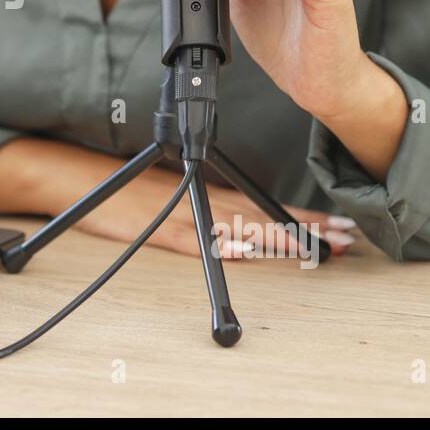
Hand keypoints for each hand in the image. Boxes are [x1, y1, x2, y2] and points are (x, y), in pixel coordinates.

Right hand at [0, 137, 356, 258]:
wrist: (81, 179)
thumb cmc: (129, 190)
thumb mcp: (175, 197)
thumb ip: (207, 213)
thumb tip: (245, 235)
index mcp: (210, 195)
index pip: (267, 207)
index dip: (304, 219)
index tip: (341, 227)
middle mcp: (204, 203)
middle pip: (264, 218)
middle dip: (308, 229)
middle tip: (348, 238)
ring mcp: (184, 216)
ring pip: (239, 228)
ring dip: (278, 239)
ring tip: (315, 248)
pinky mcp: (159, 230)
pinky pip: (195, 241)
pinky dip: (219, 245)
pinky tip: (243, 250)